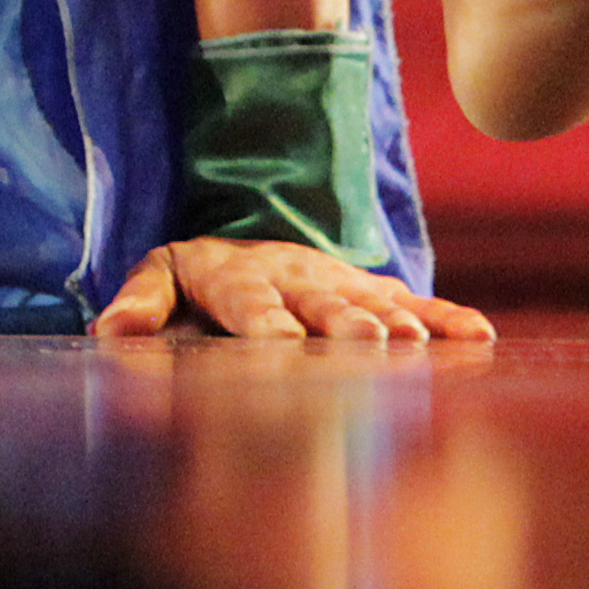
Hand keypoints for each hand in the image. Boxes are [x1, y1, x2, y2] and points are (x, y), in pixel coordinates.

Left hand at [93, 236, 493, 342]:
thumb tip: (111, 330)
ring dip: (394, 323)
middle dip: (340, 324)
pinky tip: (477, 336)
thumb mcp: (160, 274)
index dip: (262, 321)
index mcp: (236, 276)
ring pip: (368, 304)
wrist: (243, 245)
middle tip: (368, 343)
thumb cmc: (197, 279)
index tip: (278, 343)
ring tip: (417, 343)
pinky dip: (444, 318)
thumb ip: (141, 300)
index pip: (247, 300)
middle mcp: (293, 277)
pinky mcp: (370, 292)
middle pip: (317, 304)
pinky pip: (412, 303)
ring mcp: (337, 283)